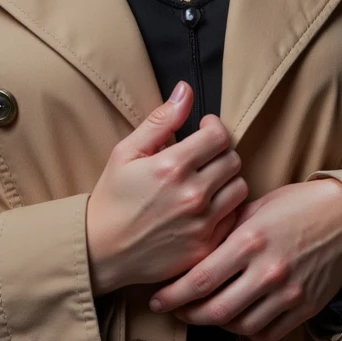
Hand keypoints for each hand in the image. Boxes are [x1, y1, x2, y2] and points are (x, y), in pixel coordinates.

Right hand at [85, 83, 248, 295]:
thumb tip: (185, 90)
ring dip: (227, 181)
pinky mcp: (207, 247)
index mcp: (172, 166)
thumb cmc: (113, 197)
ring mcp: (202, 224)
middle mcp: (192, 195)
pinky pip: (234, 218)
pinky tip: (206, 208)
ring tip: (207, 182)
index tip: (203, 131)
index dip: (213, 128)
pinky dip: (225, 209)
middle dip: (220, 153)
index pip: (219, 135)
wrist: (102, 251)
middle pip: (233, 160)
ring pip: (239, 188)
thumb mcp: (126, 152)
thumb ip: (160, 120)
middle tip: (203, 157)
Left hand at [147, 178, 341, 340]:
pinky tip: (237, 319)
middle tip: (175, 310)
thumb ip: (224, 231)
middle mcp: (268, 270)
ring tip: (204, 312)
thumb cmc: (296, 206)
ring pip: (239, 325)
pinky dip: (246, 330)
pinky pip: (267, 332)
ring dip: (216, 324)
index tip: (157, 299)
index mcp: (250, 240)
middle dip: (188, 314)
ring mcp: (289, 293)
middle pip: (215, 310)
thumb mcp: (255, 207)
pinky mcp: (305, 308)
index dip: (173, 295)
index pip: (201, 279)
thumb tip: (190, 248)